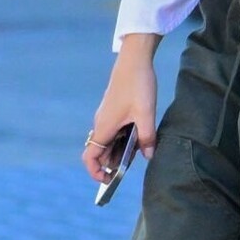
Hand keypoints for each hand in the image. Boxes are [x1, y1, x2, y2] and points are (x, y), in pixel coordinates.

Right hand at [82, 51, 157, 182]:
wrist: (134, 60)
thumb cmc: (138, 85)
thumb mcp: (146, 114)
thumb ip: (147, 138)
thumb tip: (149, 156)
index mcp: (104, 127)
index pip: (90, 157)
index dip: (95, 171)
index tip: (109, 179)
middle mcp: (102, 123)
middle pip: (100, 152)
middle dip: (111, 164)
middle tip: (129, 170)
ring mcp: (107, 117)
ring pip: (109, 141)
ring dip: (119, 151)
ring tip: (139, 154)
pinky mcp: (114, 110)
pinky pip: (115, 131)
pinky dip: (123, 139)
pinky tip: (140, 138)